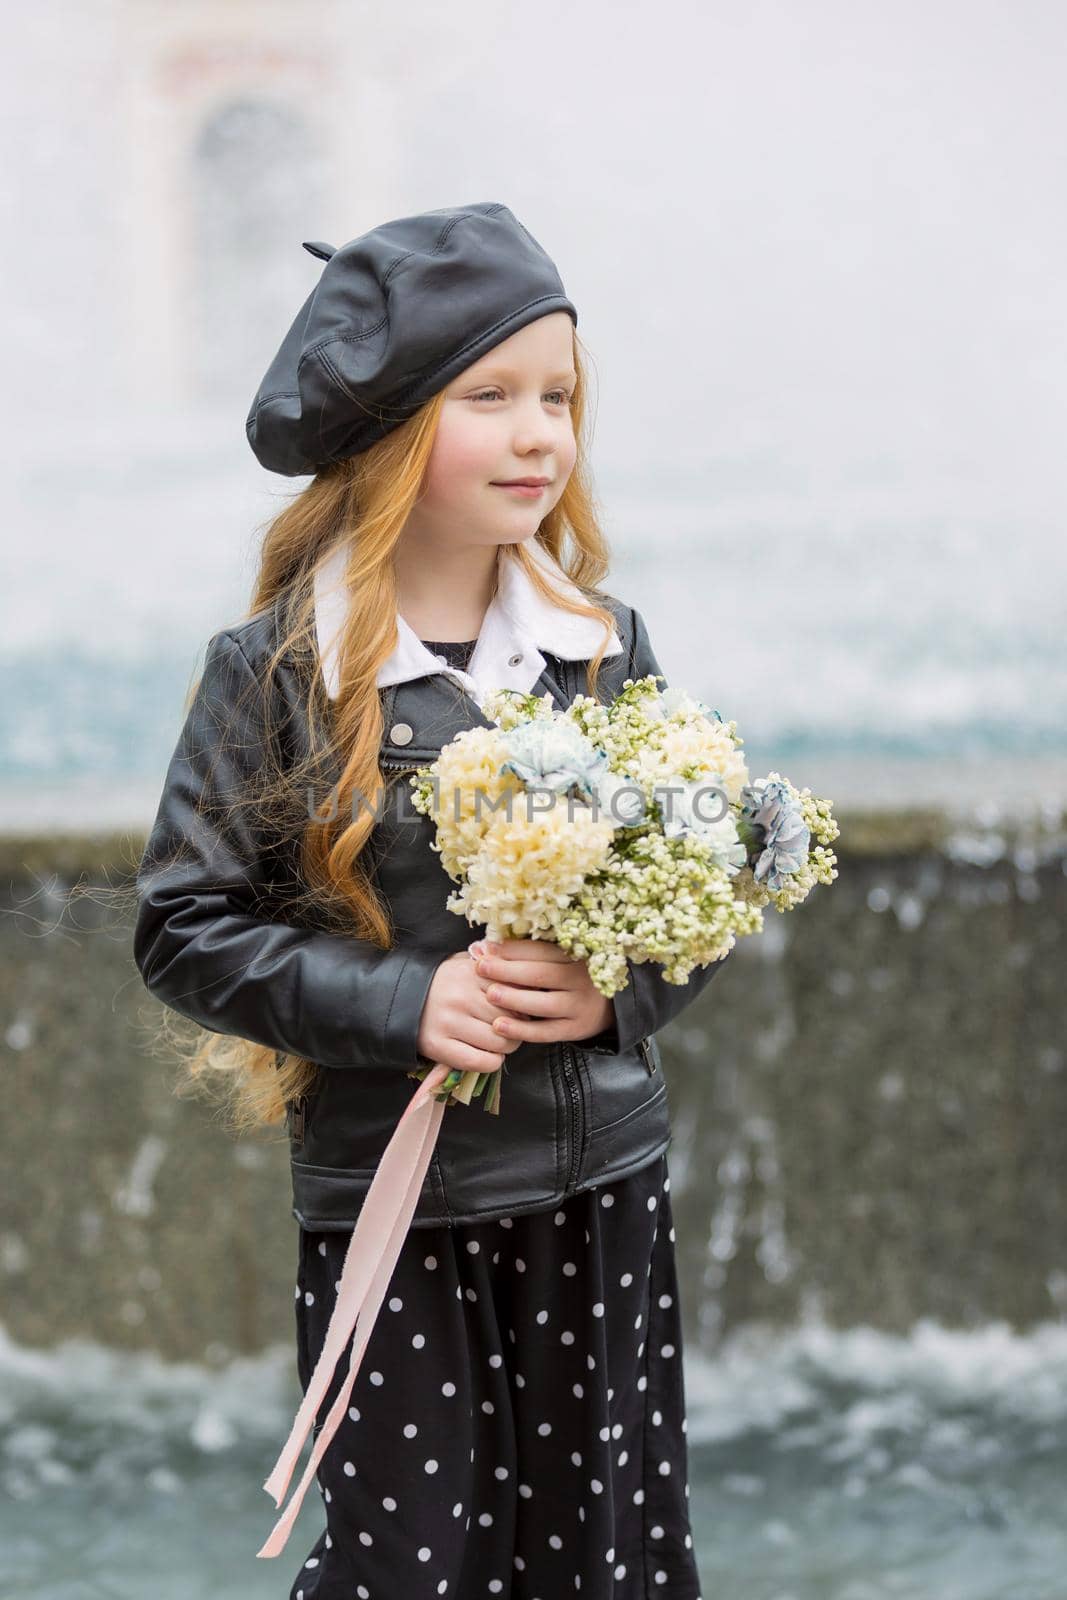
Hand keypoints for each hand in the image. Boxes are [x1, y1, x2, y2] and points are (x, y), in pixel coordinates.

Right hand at [416, 950, 525, 1076]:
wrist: (399, 997)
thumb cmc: (443, 982)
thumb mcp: (467, 964)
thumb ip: (494, 966)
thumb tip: (529, 976)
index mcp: (471, 973)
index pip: (516, 992)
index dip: (524, 1003)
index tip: (520, 1008)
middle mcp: (461, 996)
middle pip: (511, 1019)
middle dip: (518, 1027)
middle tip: (512, 1028)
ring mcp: (448, 1022)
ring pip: (499, 1043)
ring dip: (506, 1047)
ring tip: (499, 1042)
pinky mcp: (438, 1046)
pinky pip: (480, 1062)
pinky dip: (492, 1063)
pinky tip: (489, 1056)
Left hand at [470, 938, 613, 1046]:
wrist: (608, 1005)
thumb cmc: (571, 976)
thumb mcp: (558, 960)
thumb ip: (526, 954)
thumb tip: (484, 946)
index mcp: (575, 956)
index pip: (540, 950)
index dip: (511, 949)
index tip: (485, 948)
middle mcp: (580, 979)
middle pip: (540, 974)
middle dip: (507, 970)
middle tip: (481, 968)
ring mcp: (579, 1006)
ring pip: (544, 1003)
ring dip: (514, 998)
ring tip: (490, 994)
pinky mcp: (575, 1029)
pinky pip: (546, 1031)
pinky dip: (521, 1029)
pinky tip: (499, 1025)